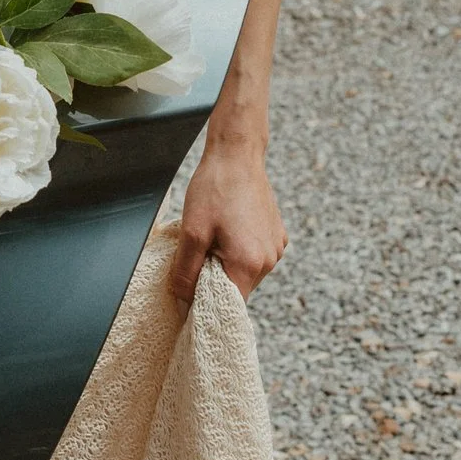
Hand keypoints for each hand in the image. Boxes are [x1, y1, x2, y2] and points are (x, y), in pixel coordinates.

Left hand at [169, 136, 286, 304]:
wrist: (237, 156)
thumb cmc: (214, 189)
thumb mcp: (192, 232)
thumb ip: (186, 271)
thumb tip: (182, 299)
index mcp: (249, 263)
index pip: (228, 304)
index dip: (206, 303)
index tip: (189, 294)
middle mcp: (269, 260)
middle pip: (238, 289)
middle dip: (215, 280)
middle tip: (197, 257)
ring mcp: (277, 248)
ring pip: (246, 273)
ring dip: (228, 265)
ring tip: (214, 238)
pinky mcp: (278, 236)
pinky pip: (256, 256)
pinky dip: (240, 252)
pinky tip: (228, 230)